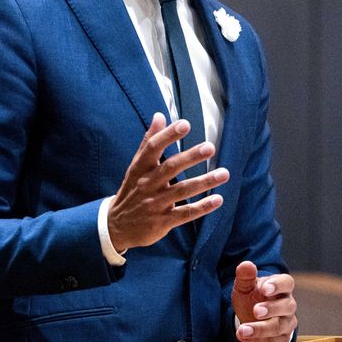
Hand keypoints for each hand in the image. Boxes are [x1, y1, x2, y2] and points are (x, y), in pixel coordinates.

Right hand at [107, 112, 228, 252]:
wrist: (116, 226)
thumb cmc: (132, 191)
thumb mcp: (136, 166)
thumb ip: (149, 141)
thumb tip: (160, 115)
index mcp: (140, 168)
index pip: (153, 148)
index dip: (169, 135)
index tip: (185, 124)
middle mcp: (147, 184)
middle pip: (170, 168)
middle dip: (191, 157)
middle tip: (210, 147)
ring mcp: (155, 204)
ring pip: (182, 191)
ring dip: (204, 182)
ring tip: (224, 173)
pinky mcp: (163, 221)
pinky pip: (185, 213)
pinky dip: (202, 207)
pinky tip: (218, 200)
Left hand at [231, 260, 296, 341]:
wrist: (252, 318)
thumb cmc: (252, 297)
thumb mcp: (245, 286)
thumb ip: (245, 276)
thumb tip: (246, 264)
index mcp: (281, 287)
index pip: (287, 283)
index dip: (277, 285)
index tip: (264, 289)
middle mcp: (288, 305)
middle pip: (287, 306)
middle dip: (272, 309)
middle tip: (256, 311)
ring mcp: (287, 323)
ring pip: (280, 327)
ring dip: (261, 329)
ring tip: (242, 330)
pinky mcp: (282, 339)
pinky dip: (259, 341)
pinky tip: (245, 338)